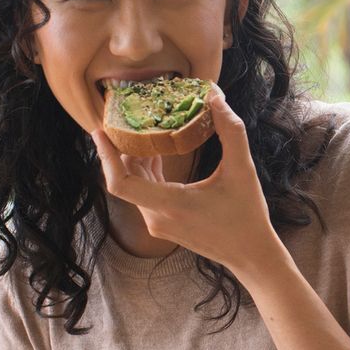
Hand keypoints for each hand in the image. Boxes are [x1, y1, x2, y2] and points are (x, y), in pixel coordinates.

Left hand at [90, 84, 285, 277]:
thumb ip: (230, 129)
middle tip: (124, 117)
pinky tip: (157, 150)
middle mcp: (156, 217)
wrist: (250, 254)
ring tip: (141, 128)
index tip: (99, 132)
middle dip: (122, 148)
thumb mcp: (242, 168)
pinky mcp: (163, 224)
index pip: (120, 183)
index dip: (106, 157)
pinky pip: (145, 193)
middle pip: (126, 178)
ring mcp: (158, 223)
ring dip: (136, 158)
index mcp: (170, 204)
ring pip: (135, 185)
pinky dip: (147, 171)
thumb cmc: (247, 214)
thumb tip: (214, 95)